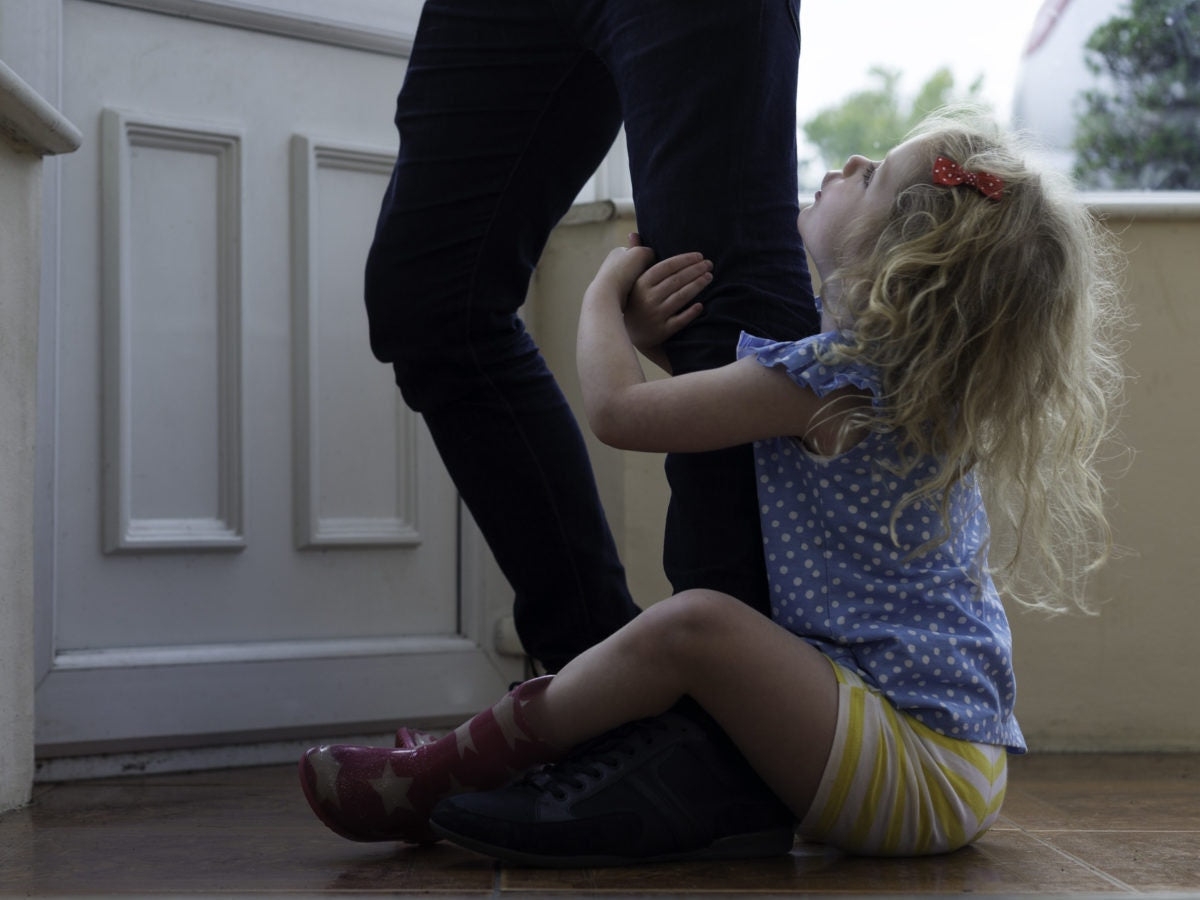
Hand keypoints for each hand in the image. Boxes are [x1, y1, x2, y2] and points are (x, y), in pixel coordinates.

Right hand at [621, 233, 710, 358]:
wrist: (628, 332)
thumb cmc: (635, 300)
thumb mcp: (631, 279)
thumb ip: (635, 256)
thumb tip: (633, 233)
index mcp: (641, 283)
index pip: (666, 267)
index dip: (684, 260)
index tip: (699, 256)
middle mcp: (648, 299)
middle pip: (676, 281)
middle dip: (695, 271)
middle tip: (709, 264)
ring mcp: (655, 315)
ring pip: (680, 298)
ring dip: (697, 286)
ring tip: (709, 277)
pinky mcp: (662, 331)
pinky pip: (680, 320)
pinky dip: (691, 312)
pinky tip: (701, 304)